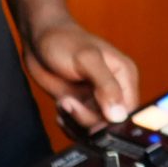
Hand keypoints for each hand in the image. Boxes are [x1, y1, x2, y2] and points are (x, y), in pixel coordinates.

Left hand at [26, 16, 139, 130]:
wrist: (38, 39)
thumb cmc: (63, 40)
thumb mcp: (87, 60)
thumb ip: (106, 86)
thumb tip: (119, 115)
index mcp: (124, 76)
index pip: (129, 111)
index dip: (113, 121)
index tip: (94, 122)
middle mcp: (114, 90)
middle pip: (111, 123)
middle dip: (89, 120)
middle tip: (70, 103)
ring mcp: (96, 99)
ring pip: (94, 128)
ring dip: (76, 123)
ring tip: (64, 103)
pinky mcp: (80, 105)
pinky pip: (80, 127)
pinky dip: (68, 125)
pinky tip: (60, 110)